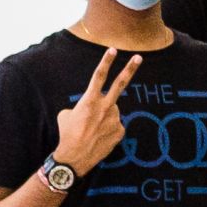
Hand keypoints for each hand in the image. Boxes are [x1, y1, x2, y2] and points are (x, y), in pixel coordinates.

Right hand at [52, 47, 139, 177]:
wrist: (74, 157)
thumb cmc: (67, 134)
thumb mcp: (67, 115)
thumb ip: (82, 106)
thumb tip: (90, 108)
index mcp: (89, 100)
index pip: (98, 76)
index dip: (106, 62)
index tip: (113, 50)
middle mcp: (104, 106)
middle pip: (119, 84)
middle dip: (130, 69)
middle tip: (139, 57)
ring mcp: (114, 119)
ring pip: (112, 111)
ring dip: (105, 117)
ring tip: (93, 130)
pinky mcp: (120, 130)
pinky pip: (115, 125)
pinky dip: (109, 129)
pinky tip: (99, 137)